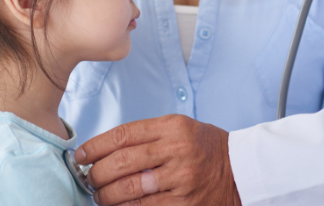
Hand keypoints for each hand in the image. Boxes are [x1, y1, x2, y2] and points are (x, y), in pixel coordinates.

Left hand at [75, 114, 241, 205]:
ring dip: (106, 195)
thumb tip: (106, 149)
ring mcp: (181, 179)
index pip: (123, 135)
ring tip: (99, 195)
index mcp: (173, 127)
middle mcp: (177, 150)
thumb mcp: (182, 128)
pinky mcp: (184, 204)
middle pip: (121, 162)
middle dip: (96, 173)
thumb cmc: (207, 148)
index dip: (96, 146)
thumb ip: (149, 135)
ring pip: (128, 189)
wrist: (243, 171)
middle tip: (88, 179)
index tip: (81, 155)